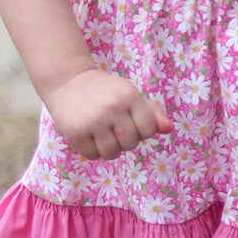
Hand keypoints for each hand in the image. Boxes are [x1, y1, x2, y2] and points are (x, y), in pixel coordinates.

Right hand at [46, 69, 172, 159]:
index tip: (131, 123)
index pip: (149, 130)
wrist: (68, 81)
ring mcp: (93, 120)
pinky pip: (92, 155)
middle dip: (125, 141)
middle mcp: (113, 107)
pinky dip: (92, 150)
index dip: (142, 131)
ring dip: (109, 149)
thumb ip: (152, 113)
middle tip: (113, 128)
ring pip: (111, 153)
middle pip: (131, 143)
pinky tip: (88, 135)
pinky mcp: (76, 131)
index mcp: (130, 96)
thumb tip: (169, 129)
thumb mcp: (130, 96)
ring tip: (102, 134)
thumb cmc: (106, 92)